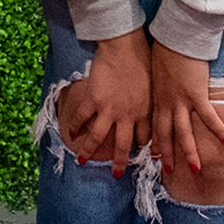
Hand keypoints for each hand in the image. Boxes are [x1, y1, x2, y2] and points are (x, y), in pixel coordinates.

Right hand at [58, 28, 151, 177]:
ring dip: (90, 150)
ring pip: (98, 136)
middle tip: (115, 174)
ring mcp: (109, 110)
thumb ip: (149, 102)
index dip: (140, 148)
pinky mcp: (94, 100)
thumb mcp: (153, 87)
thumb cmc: (143, 63)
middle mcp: (128, 116)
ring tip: (83, 160)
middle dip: (119, 162)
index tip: (136, 153)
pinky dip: (74, 126)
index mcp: (145, 113)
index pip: (144, 138)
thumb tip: (148, 109)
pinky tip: (70, 133)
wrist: (125, 49)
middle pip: (122, 145)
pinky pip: (82, 117)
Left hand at [150, 38, 223, 177]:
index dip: (154, 142)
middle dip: (166, 154)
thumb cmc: (164, 51)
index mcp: (156, 99)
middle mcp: (166, 103)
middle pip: (165, 134)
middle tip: (168, 170)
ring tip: (195, 168)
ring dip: (189, 151)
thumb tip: (162, 94)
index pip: (154, 126)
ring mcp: (180, 101)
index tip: (154, 156)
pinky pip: (208, 117)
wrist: (174, 38)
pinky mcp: (196, 94)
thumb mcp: (155, 74)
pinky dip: (218, 131)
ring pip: (183, 132)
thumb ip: (159, 88)